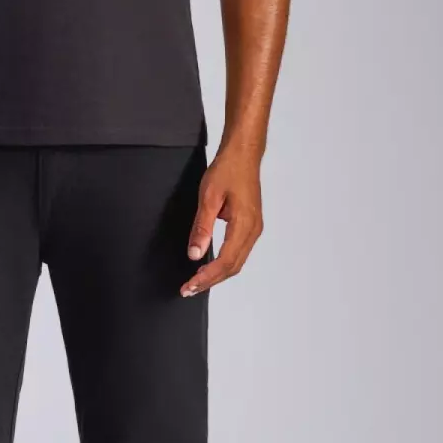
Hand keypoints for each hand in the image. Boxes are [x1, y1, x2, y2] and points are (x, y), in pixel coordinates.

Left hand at [180, 148, 263, 296]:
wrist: (243, 153)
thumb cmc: (228, 169)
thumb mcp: (209, 197)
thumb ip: (202, 227)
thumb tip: (195, 254)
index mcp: (244, 225)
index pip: (225, 261)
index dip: (207, 277)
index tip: (189, 286)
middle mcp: (253, 230)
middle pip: (233, 267)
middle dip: (210, 280)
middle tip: (189, 289)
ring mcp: (254, 228)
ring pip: (237, 261)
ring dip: (217, 274)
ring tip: (197, 281)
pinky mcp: (250, 224)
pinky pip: (238, 251)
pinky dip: (224, 262)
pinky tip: (210, 264)